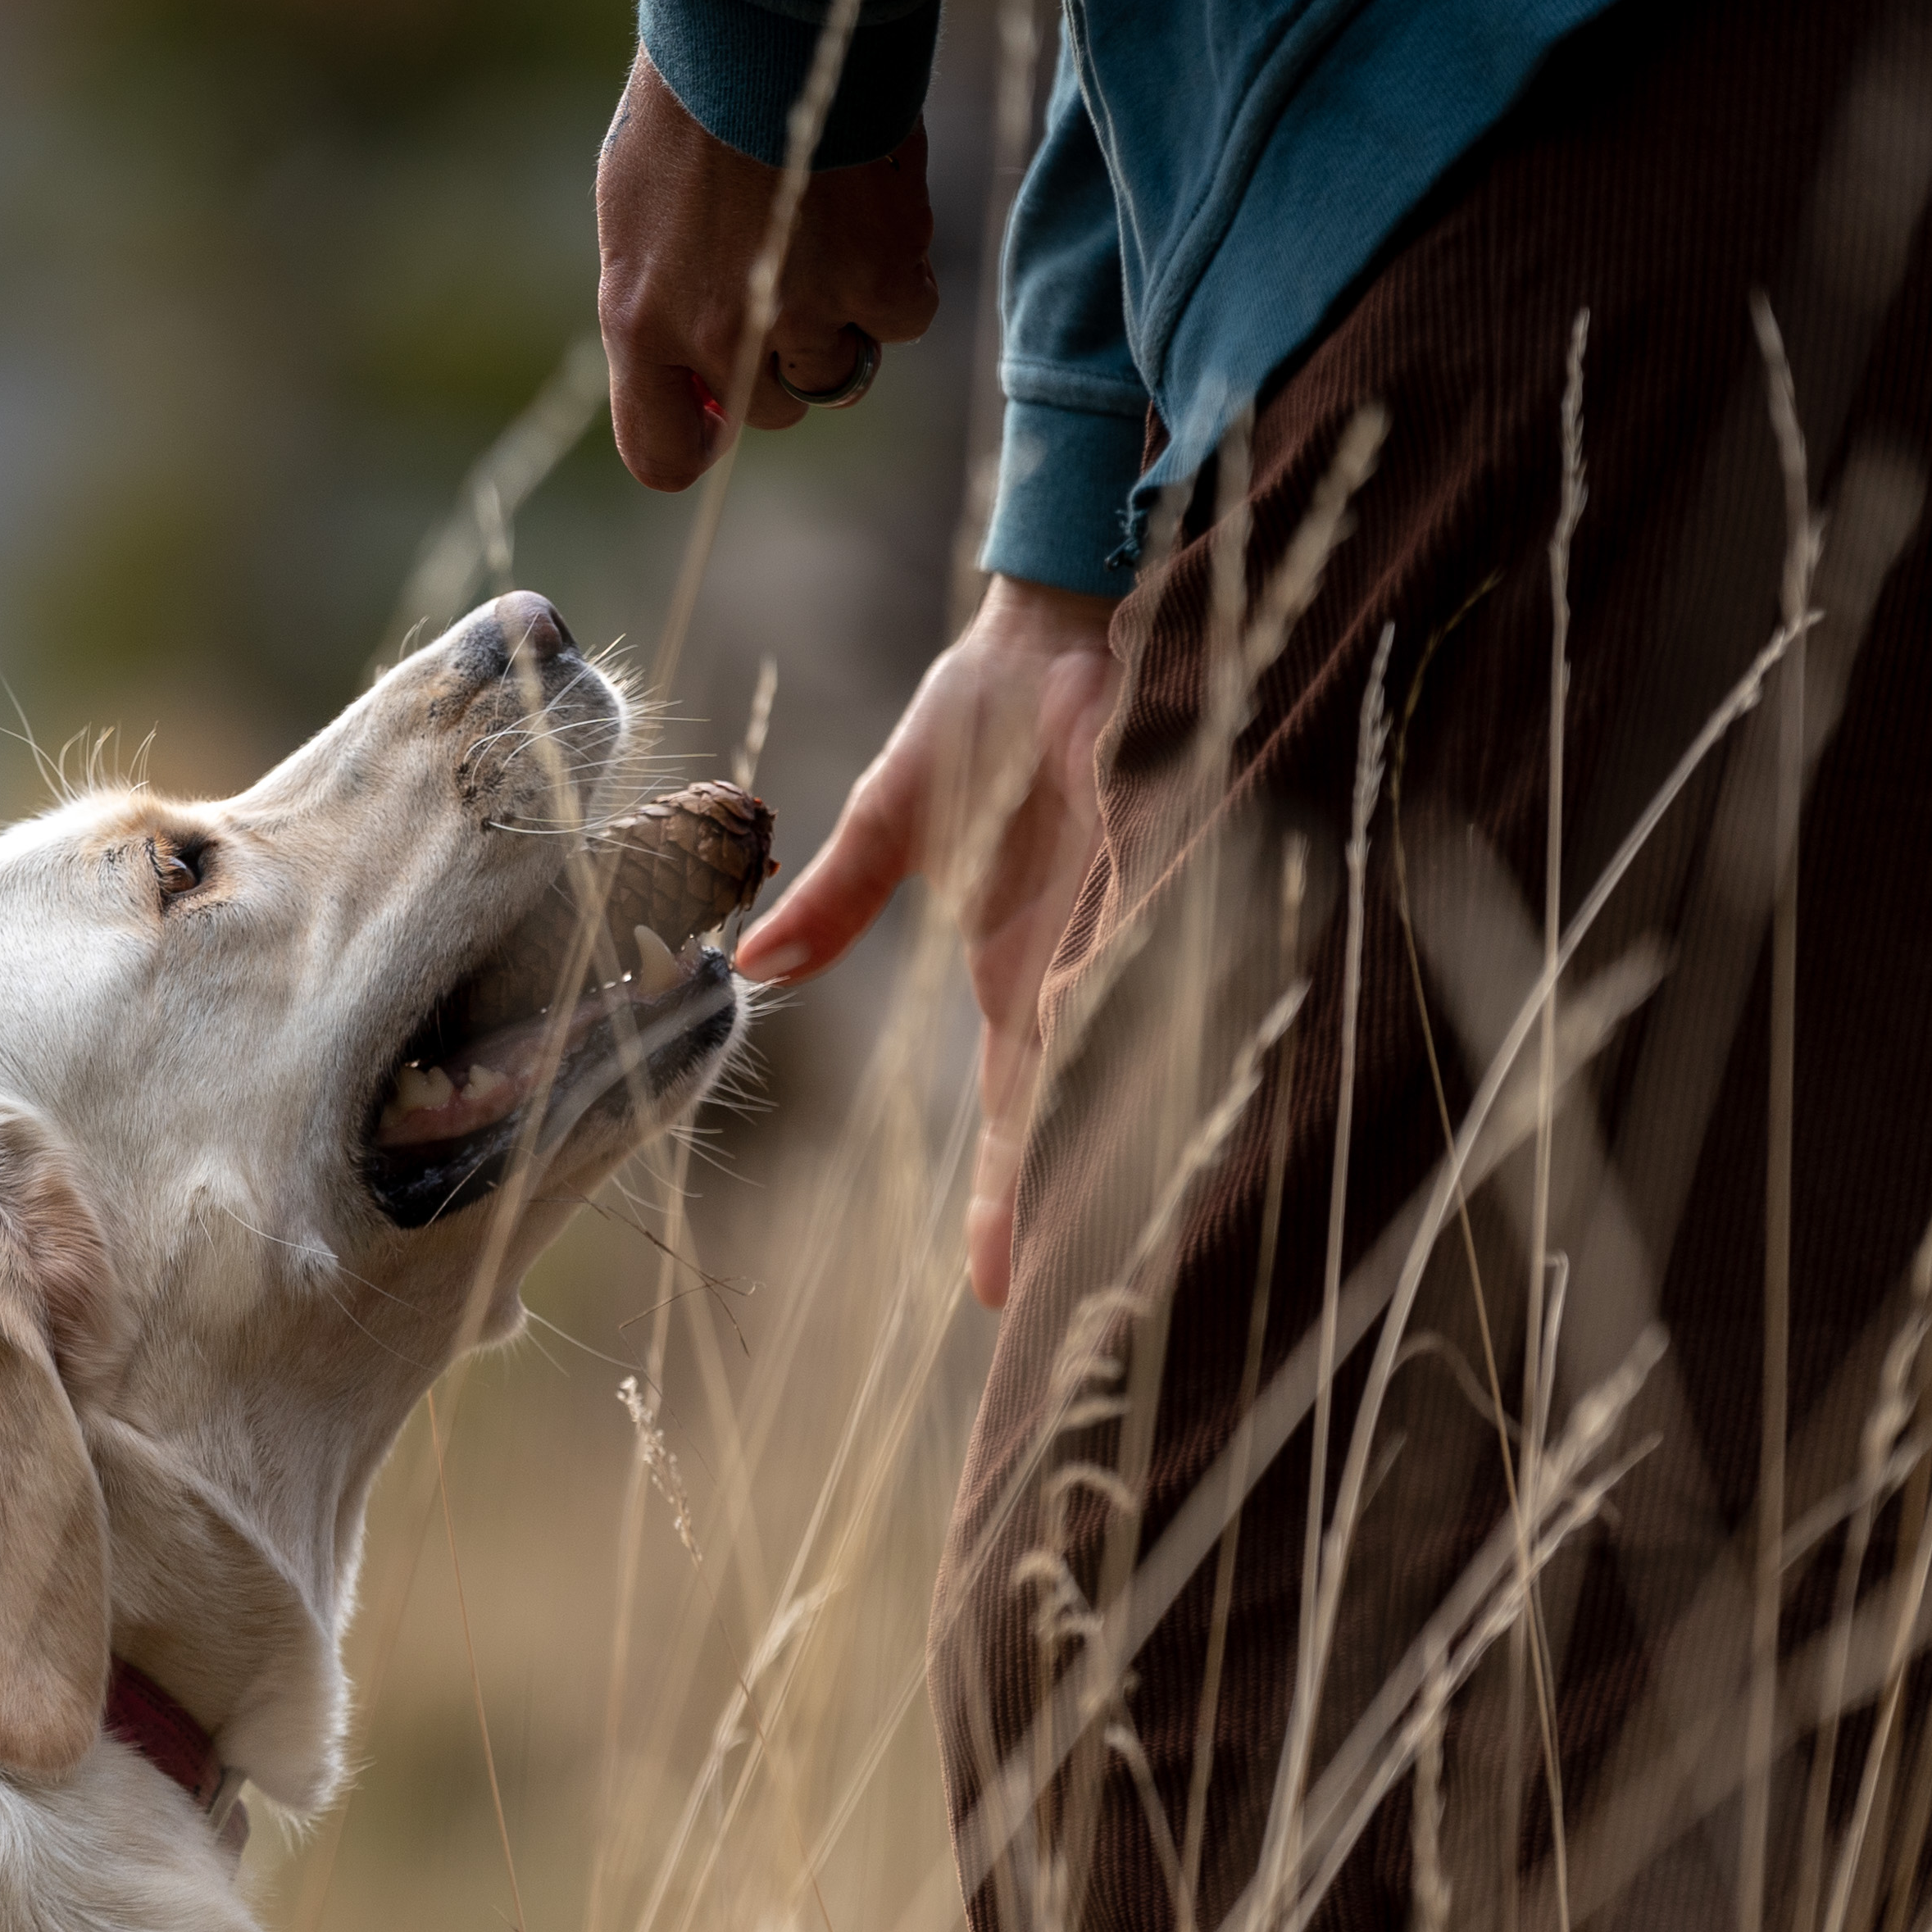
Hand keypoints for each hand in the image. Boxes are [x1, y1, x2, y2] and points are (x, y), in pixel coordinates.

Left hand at [596, 53, 941, 491]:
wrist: (762, 31)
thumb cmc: (689, 110)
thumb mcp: (635, 218)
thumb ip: (658, 305)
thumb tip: (686, 371)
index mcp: (639, 323)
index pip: (662, 457)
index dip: (698, 441)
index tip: (718, 411)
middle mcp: (718, 337)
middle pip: (772, 411)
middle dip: (782, 362)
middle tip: (789, 279)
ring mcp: (801, 314)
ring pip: (839, 370)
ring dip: (843, 318)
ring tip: (829, 236)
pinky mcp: (877, 280)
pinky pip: (901, 318)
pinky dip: (896, 278)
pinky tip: (873, 217)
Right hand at [735, 575, 1118, 1307]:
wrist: (1069, 618)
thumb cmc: (990, 708)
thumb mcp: (893, 815)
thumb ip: (836, 898)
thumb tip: (750, 969)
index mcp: (1021, 975)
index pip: (1016, 1113)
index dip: (1005, 1202)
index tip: (992, 1298)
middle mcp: (1085, 966)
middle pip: (1087, 1111)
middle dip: (1078, 1207)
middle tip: (1085, 1313)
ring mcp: (1135, 919)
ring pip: (1139, 1054)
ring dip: (1134, 1139)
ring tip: (1144, 1239)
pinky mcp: (1170, 856)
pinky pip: (1169, 952)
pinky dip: (1167, 1015)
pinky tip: (1180, 1095)